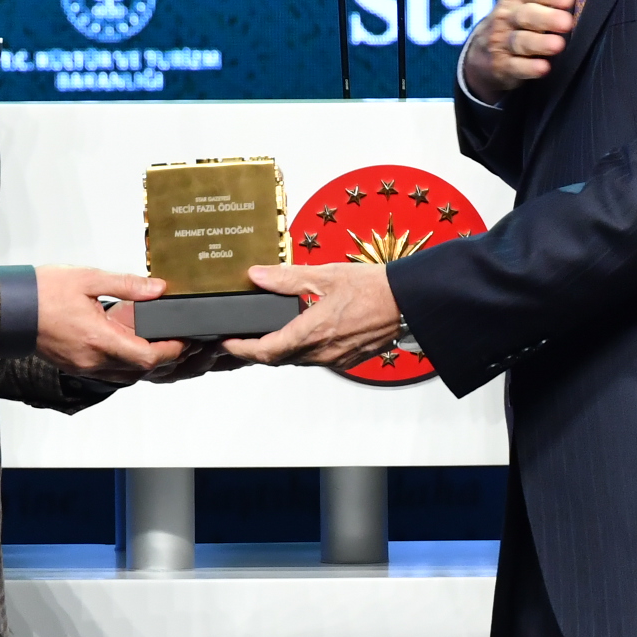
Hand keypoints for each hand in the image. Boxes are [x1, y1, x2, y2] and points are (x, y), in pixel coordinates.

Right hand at [34, 267, 184, 382]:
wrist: (9, 309)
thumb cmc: (43, 292)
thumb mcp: (89, 279)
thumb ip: (127, 286)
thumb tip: (158, 289)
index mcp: (99, 338)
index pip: (147, 357)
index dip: (173, 351)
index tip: (186, 339)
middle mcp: (93, 360)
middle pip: (141, 370)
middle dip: (166, 358)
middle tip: (183, 341)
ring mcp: (84, 367)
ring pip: (127, 375)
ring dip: (147, 363)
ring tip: (162, 343)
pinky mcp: (77, 366)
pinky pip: (111, 373)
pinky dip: (128, 364)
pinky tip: (133, 346)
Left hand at [223, 263, 402, 368]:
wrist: (410, 302)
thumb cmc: (374, 287)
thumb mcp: (326, 274)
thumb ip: (287, 277)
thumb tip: (257, 275)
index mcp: (313, 332)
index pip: (266, 351)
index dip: (241, 348)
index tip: (226, 341)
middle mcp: (323, 352)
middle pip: (278, 360)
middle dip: (255, 352)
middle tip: (240, 339)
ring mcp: (336, 359)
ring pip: (296, 361)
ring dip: (278, 352)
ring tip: (265, 336)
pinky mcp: (348, 359)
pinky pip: (316, 360)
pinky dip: (300, 351)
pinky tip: (300, 336)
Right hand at [463, 0, 573, 99]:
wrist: (489, 48)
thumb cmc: (525, 8)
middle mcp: (508, 16)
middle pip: (526, 17)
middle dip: (546, 19)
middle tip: (567, 22)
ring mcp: (504, 42)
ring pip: (520, 43)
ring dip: (539, 44)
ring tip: (558, 46)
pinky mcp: (503, 66)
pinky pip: (514, 68)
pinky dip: (528, 69)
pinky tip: (543, 69)